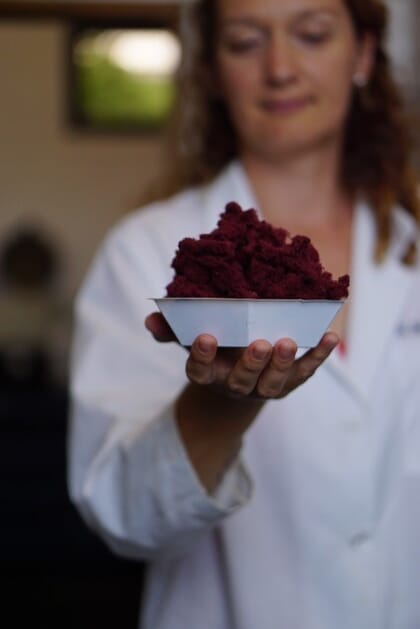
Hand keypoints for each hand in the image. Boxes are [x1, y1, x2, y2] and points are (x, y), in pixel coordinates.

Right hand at [145, 312, 338, 400]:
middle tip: (260, 344)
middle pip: (242, 381)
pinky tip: (329, 336)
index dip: (201, 357)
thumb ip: (173, 329)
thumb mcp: (191, 336)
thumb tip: (151, 320)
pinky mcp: (290, 380)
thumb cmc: (214, 346)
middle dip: (252, 364)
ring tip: (287, 342)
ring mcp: (265, 386)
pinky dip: (318, 356)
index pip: (200, 371)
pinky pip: (305, 371)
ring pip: (274, 382)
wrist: (240, 371)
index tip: (205, 337)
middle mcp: (236, 384)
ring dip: (282, 363)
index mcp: (209, 373)